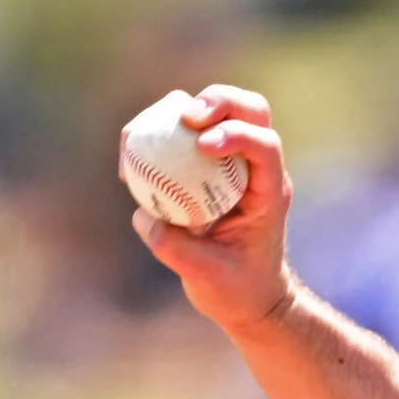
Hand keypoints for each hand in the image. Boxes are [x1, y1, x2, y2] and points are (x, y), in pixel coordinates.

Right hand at [124, 84, 295, 334]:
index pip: (266, 147)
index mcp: (269, 193)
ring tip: (138, 137)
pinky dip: (154, 132)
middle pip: (250, 109)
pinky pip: (180, 134)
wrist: (247, 298)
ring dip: (176, 109)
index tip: (206, 144)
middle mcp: (254, 170)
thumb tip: (145, 216)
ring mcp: (231, 164)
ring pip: (215, 112)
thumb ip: (177, 250)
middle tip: (185, 116)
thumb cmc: (238, 290)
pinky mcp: (204, 167)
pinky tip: (129, 157)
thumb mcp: (209, 278)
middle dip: (218, 100)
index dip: (239, 134)